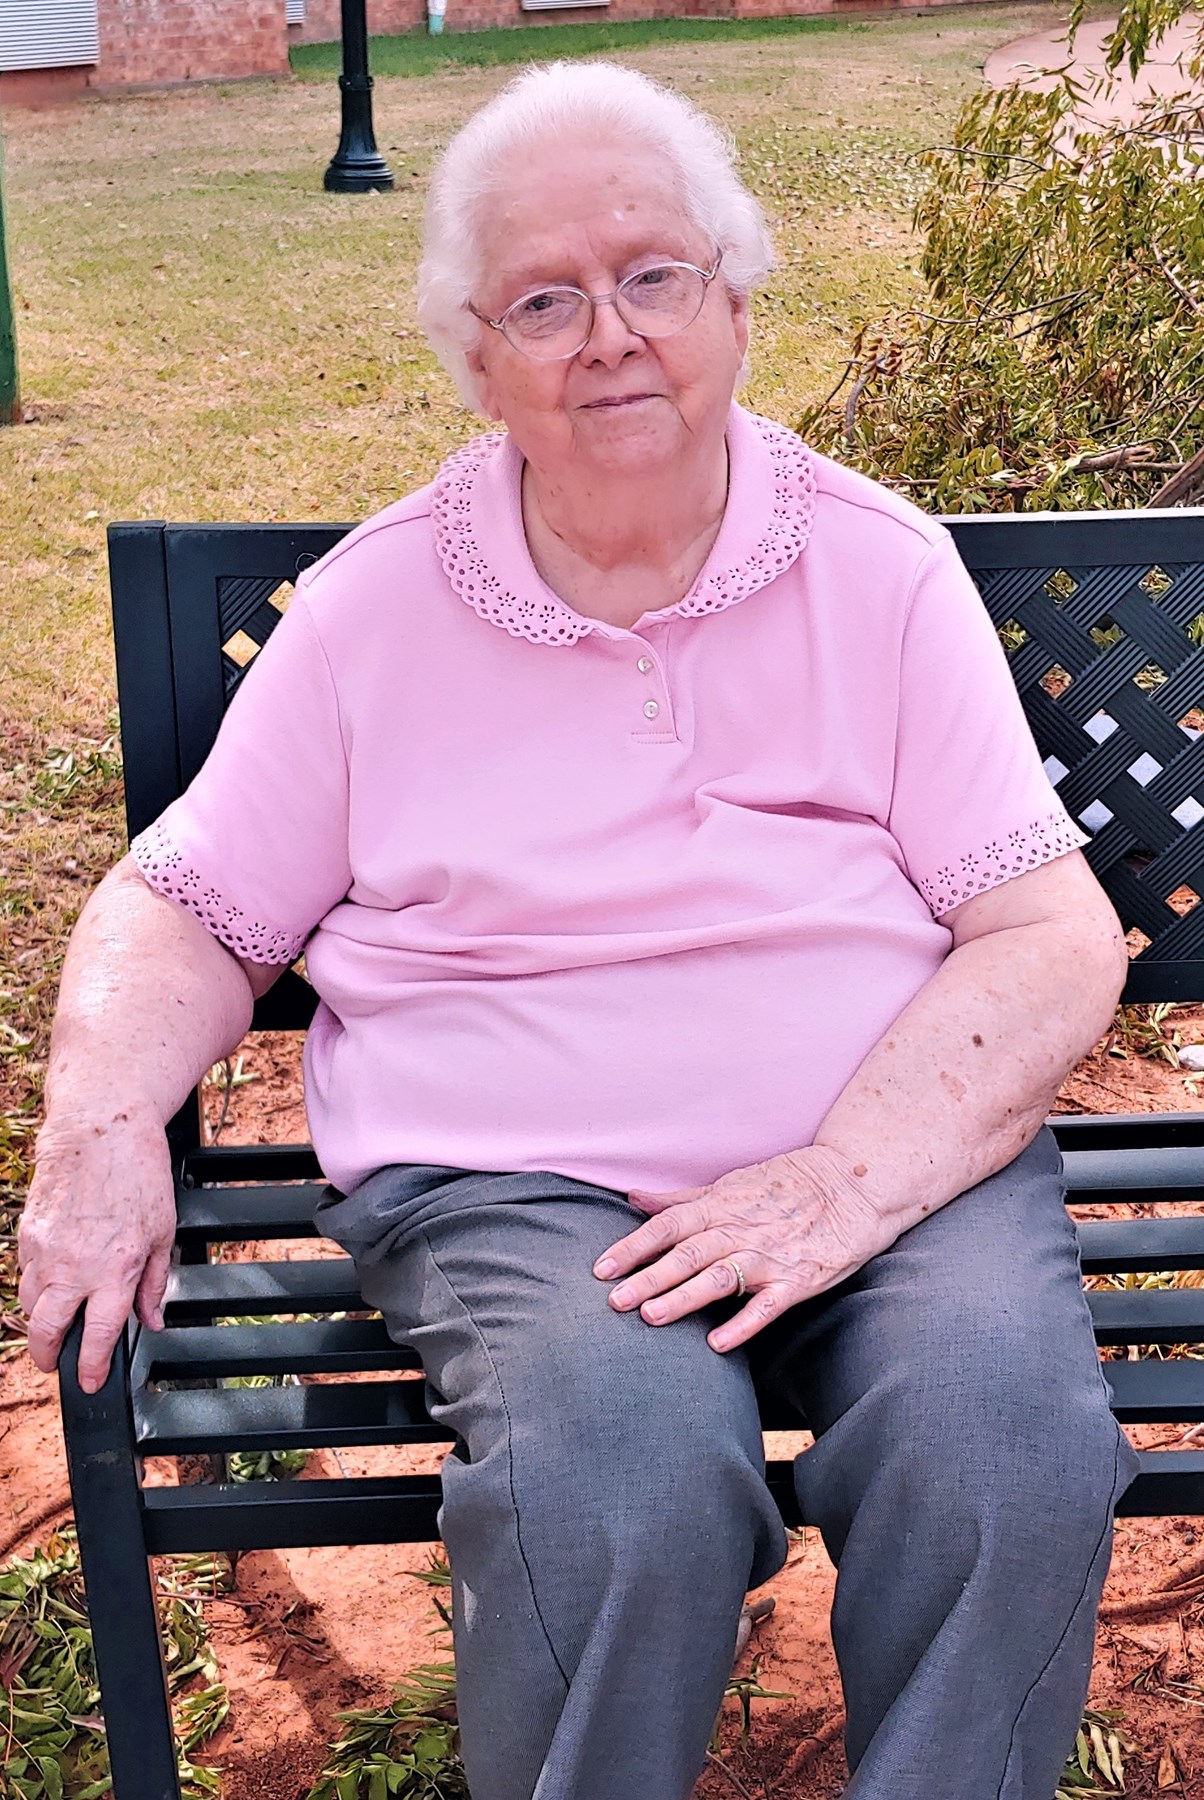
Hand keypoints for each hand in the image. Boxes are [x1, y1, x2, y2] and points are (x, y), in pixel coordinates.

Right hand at [18, 1110, 176, 1391]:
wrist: (101, 1129)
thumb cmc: (139, 1175)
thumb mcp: (163, 1232)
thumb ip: (153, 1283)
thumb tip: (151, 1319)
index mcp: (115, 1271)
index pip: (99, 1337)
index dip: (94, 1368)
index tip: (92, 1382)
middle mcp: (75, 1267)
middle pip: (49, 1333)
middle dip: (50, 1358)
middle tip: (58, 1364)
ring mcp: (45, 1251)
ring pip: (31, 1304)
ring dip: (41, 1319)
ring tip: (56, 1320)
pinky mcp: (27, 1232)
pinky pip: (25, 1271)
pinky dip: (36, 1283)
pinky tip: (52, 1278)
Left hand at [594, 1146, 898, 1352]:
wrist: (854, 1183)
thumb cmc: (788, 1184)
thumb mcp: (732, 1184)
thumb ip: (682, 1198)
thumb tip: (633, 1197)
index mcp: (721, 1205)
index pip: (667, 1226)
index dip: (633, 1246)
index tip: (600, 1268)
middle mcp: (740, 1230)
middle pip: (686, 1254)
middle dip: (647, 1277)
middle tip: (613, 1301)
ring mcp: (769, 1255)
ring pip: (719, 1277)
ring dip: (683, 1297)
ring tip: (650, 1317)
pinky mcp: (800, 1279)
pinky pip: (768, 1305)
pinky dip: (743, 1322)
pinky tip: (717, 1343)